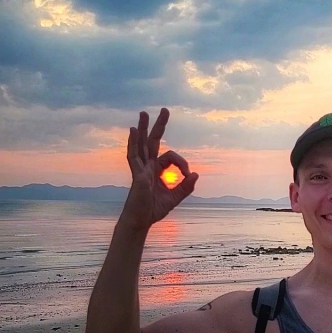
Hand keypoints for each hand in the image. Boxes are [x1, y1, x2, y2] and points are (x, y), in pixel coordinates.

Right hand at [123, 108, 197, 228]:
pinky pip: (134, 157)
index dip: (183, 163)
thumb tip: (196, 174)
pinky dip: (133, 143)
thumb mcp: (174, 198)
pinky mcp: (137, 176)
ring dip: (142, 128)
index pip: (171, 157)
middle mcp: (147, 166)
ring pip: (141, 144)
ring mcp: (140, 170)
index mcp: (156, 170)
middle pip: (153, 141)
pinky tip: (133, 131)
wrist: (140, 222)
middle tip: (165, 109)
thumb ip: (185, 187)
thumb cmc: (153, 210)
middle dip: (159, 125)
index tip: (189, 175)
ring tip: (143, 113)